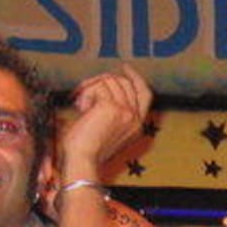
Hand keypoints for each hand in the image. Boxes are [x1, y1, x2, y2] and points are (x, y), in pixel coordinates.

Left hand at [59, 65, 150, 182]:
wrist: (82, 158)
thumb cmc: (88, 146)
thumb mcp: (107, 126)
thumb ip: (114, 109)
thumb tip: (108, 84)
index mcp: (136, 125)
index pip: (145, 93)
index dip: (135, 78)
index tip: (124, 68)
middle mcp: (135, 118)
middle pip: (125, 83)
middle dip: (103, 80)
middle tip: (86, 87)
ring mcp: (125, 112)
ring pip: (110, 81)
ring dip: (92, 88)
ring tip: (82, 105)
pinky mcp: (112, 108)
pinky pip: (98, 87)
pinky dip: (86, 94)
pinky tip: (81, 108)